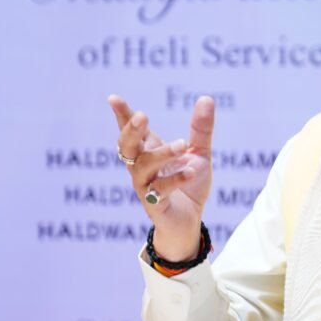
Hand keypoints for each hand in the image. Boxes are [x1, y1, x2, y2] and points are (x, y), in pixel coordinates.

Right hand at [108, 94, 214, 261]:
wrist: (190, 221)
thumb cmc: (188, 185)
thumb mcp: (198, 153)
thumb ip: (200, 129)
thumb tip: (206, 98)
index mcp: (149, 151)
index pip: (132, 130)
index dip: (122, 115)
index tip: (114, 98)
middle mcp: (142, 167)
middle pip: (127, 146)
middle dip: (131, 130)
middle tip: (143, 116)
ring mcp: (146, 186)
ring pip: (143, 167)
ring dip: (162, 154)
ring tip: (182, 145)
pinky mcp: (155, 205)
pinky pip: (160, 190)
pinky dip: (175, 180)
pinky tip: (190, 172)